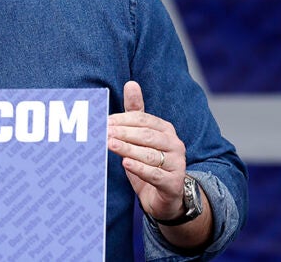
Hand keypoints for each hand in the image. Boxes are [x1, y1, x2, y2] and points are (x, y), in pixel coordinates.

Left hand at [106, 81, 185, 220]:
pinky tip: (125, 163)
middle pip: (146, 135)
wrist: (165, 198)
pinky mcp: (173, 183)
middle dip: (123, 133)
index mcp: (166, 130)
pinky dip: (140, 168)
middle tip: (103, 132)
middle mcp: (175, 144)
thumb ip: (136, 112)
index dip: (122, 119)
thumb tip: (131, 83)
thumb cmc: (150, 162)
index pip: (143, 120)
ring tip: (109, 144)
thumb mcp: (141, 137)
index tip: (103, 121)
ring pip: (150, 154)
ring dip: (127, 148)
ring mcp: (177, 164)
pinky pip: (155, 174)